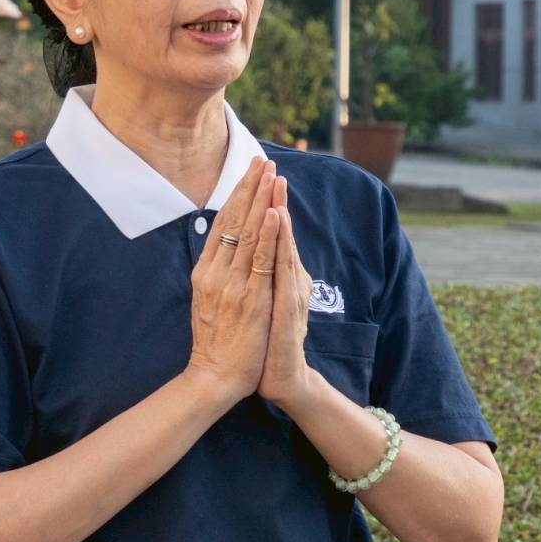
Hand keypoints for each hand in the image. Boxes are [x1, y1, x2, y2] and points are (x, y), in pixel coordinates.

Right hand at [185, 155, 281, 404]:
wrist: (214, 378)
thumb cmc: (217, 344)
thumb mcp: (210, 302)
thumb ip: (218, 276)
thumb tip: (225, 251)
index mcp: (205, 272)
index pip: (222, 224)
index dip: (237, 196)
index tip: (250, 172)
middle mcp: (215, 272)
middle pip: (233, 221)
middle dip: (249, 188)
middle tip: (262, 160)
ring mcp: (231, 284)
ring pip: (247, 233)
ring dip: (261, 201)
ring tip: (271, 175)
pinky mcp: (248, 298)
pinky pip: (259, 260)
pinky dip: (267, 234)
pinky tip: (275, 212)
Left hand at [257, 178, 315, 410]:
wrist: (280, 377)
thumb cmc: (269, 341)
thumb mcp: (263, 303)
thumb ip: (261, 277)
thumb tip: (252, 254)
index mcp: (278, 276)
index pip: (269, 233)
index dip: (264, 204)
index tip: (259, 175)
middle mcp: (287, 278)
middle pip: (276, 231)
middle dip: (271, 196)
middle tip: (268, 164)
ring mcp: (288, 290)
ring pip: (280, 242)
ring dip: (277, 209)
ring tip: (274, 181)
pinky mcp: (287, 305)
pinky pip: (280, 266)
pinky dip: (279, 240)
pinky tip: (276, 220)